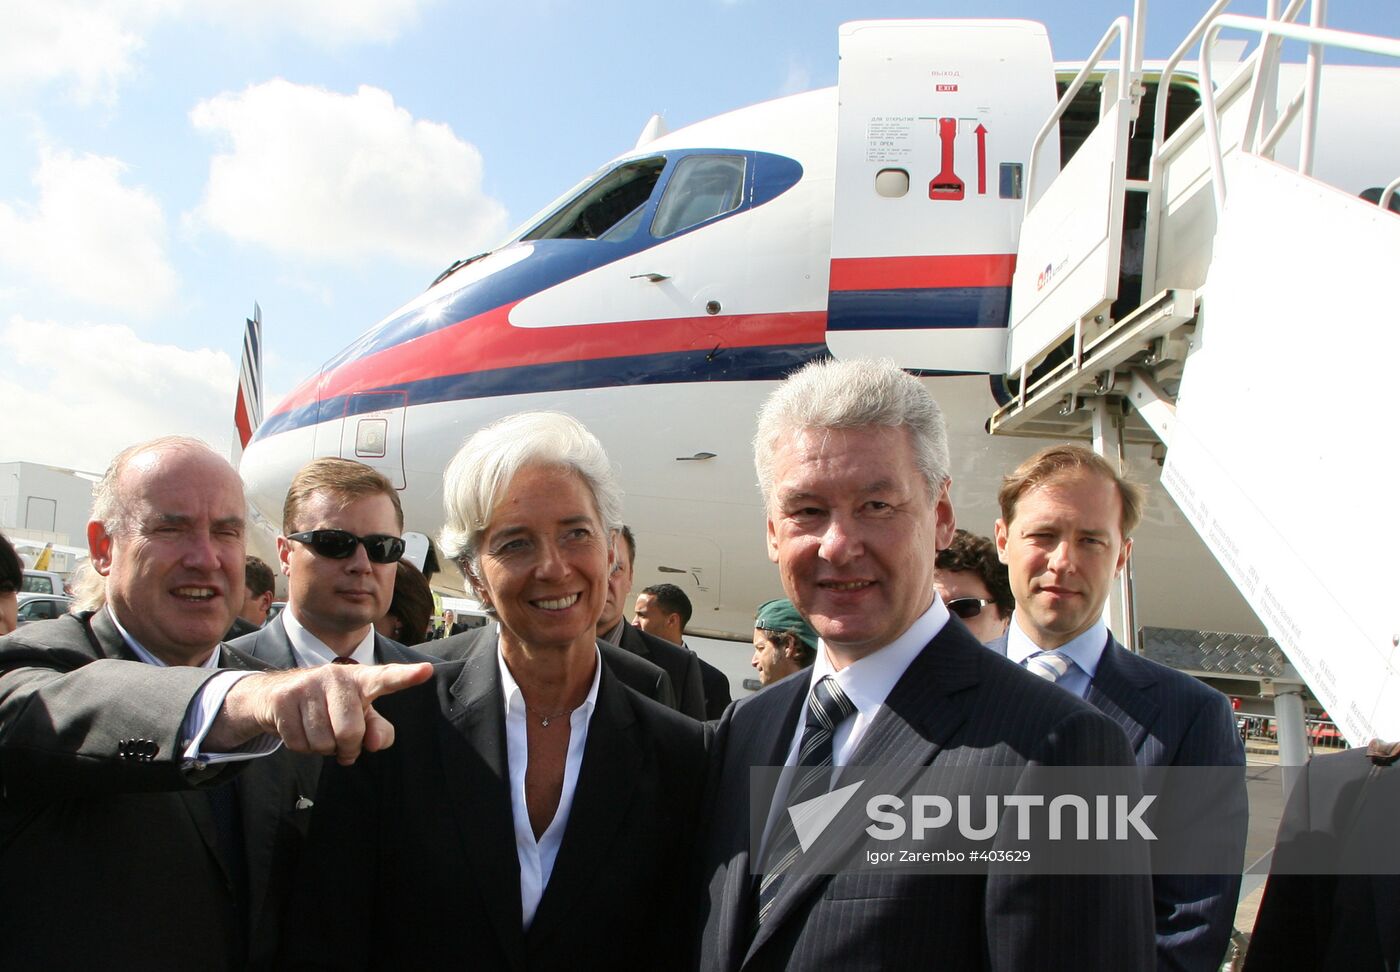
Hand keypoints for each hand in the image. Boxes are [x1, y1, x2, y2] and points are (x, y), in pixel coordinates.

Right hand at [211, 662, 433, 763]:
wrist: (276, 695)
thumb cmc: (330, 707)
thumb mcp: (359, 716)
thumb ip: (377, 730)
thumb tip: (374, 744)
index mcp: (361, 679)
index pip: (386, 678)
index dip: (407, 676)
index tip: (427, 671)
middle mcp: (335, 676)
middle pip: (350, 731)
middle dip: (346, 748)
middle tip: (342, 744)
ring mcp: (307, 685)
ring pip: (323, 742)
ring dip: (322, 748)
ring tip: (319, 731)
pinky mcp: (282, 699)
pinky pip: (299, 744)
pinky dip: (302, 747)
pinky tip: (300, 730)